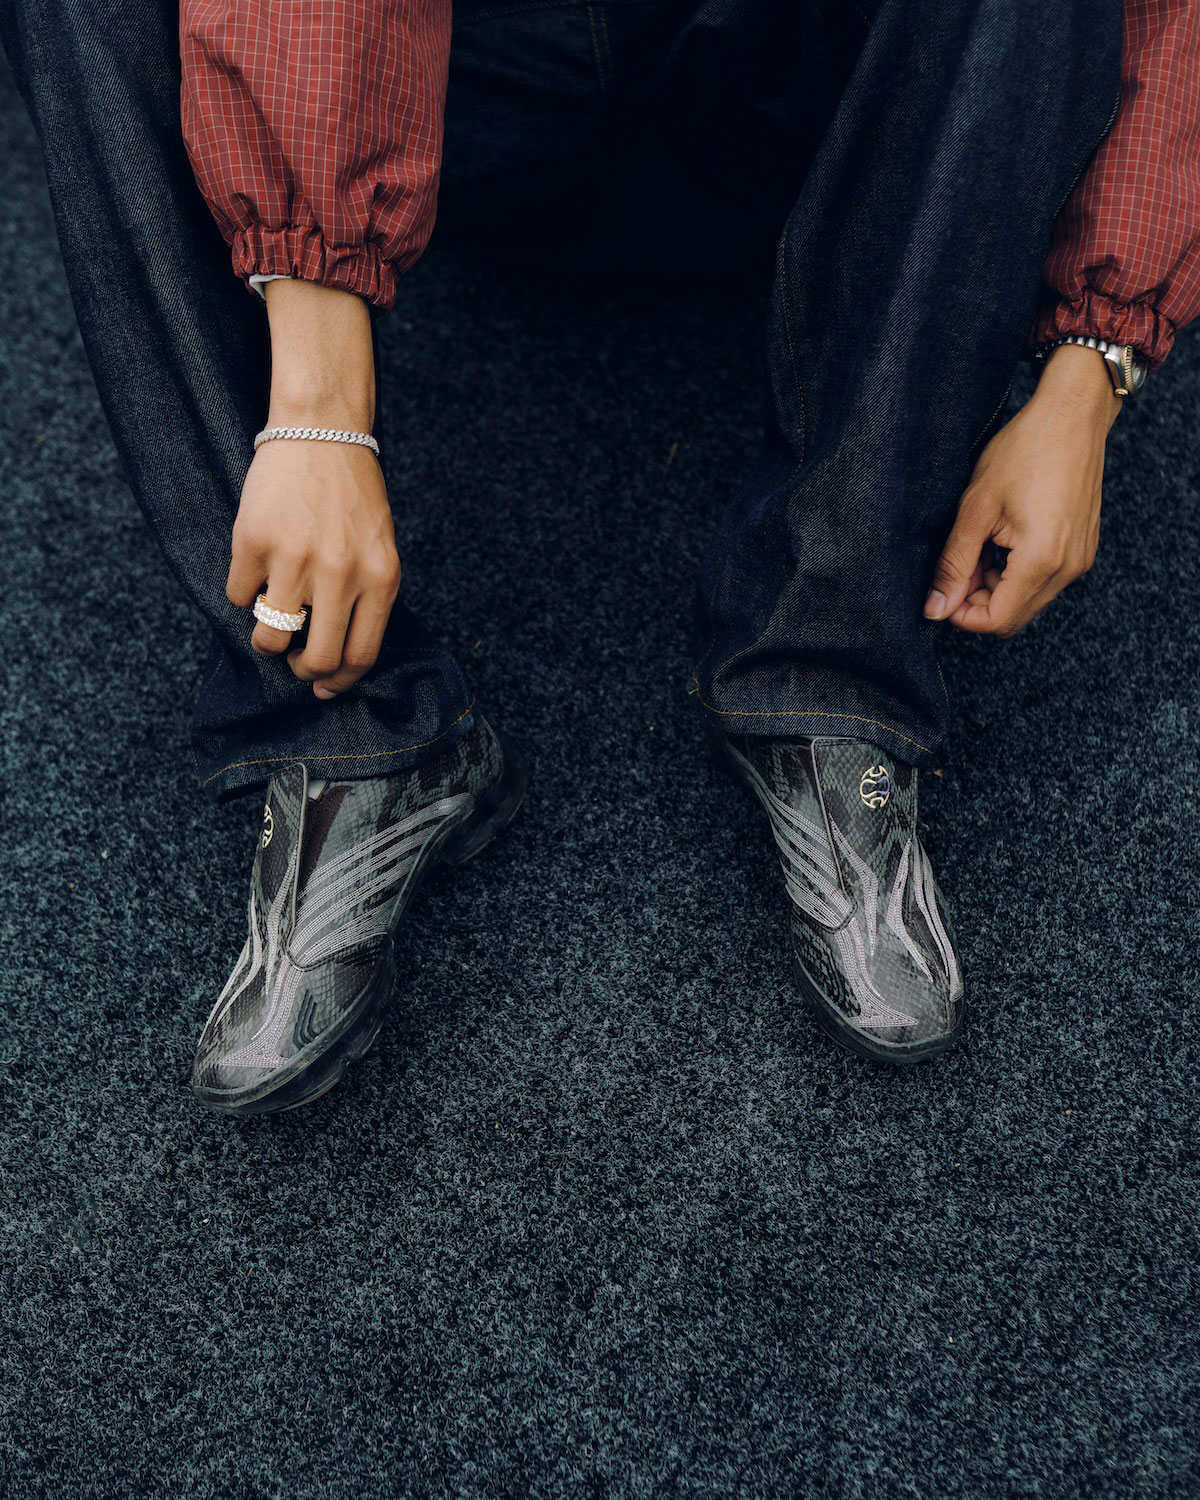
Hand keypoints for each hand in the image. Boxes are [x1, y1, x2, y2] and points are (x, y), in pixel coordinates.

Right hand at [227, 439, 400, 698]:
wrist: (321, 431)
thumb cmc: (352, 495)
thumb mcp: (379, 550)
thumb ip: (367, 600)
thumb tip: (337, 660)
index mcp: (380, 578)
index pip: (360, 655)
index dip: (338, 682)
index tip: (323, 688)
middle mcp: (340, 574)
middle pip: (316, 658)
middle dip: (302, 671)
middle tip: (294, 661)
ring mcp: (295, 558)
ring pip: (269, 636)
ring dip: (266, 638)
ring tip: (271, 613)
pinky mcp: (253, 542)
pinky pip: (238, 595)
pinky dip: (244, 590)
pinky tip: (258, 565)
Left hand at [924, 344, 1122, 636]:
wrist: (1073, 415)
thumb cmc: (1024, 451)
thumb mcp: (976, 509)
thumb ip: (954, 564)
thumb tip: (934, 609)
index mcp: (1042, 561)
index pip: (996, 621)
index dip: (961, 614)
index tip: (943, 589)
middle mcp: (1068, 569)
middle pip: (1012, 618)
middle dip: (976, 602)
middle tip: (957, 566)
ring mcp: (1079, 561)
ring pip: (1026, 602)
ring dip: (995, 588)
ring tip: (978, 548)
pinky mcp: (1081, 550)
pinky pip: (1043, 582)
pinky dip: (1015, 575)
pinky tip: (1000, 543)